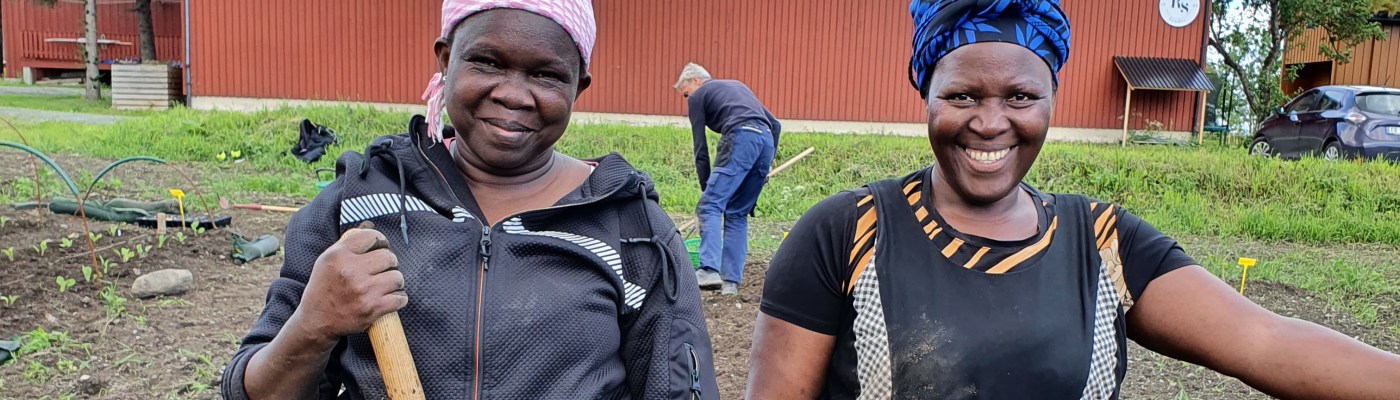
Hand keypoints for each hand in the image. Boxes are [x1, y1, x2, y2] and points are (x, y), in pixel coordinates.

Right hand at [293, 227, 406, 343]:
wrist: (317, 320)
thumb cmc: (324, 287)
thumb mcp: (327, 260)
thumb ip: (348, 243)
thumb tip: (370, 226)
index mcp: (339, 256)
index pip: (372, 237)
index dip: (380, 241)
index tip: (381, 248)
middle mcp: (351, 271)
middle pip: (389, 257)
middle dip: (390, 263)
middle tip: (383, 269)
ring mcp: (363, 290)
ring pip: (397, 277)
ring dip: (395, 281)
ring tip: (385, 284)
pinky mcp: (372, 308)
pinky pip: (401, 298)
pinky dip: (399, 298)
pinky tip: (389, 298)